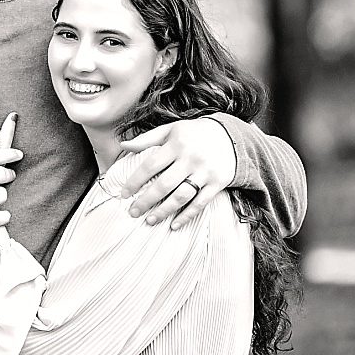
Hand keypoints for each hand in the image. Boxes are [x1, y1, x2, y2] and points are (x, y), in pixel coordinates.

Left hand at [118, 117, 233, 228]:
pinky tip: (174, 224)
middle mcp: (191, 158)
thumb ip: (147, 139)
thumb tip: (123, 146)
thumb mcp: (171, 130)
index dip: (135, 181)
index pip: (150, 165)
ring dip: (164, 211)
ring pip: (181, 196)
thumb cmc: (195, 134)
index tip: (124, 194)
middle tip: (133, 212)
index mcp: (177, 144)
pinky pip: (200, 203)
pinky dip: (187, 215)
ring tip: (150, 220)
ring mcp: (205, 172)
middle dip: (146, 200)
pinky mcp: (217, 183)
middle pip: (164, 184)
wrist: (231, 137)